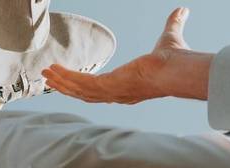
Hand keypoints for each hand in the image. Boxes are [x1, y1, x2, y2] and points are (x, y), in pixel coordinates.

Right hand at [41, 8, 213, 103]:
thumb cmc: (175, 59)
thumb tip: (182, 10)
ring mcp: (110, 92)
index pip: (100, 89)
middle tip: (50, 78)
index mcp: (128, 86)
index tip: (72, 79)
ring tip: (46, 73)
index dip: (84, 85)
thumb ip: (173, 24)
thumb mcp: (169, 36)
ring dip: (61, 82)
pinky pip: (80, 84)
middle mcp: (117, 94)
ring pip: (78, 90)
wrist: (175, 69)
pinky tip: (54, 71)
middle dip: (66, 85)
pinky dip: (66, 78)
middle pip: (83, 93)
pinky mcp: (106, 86)